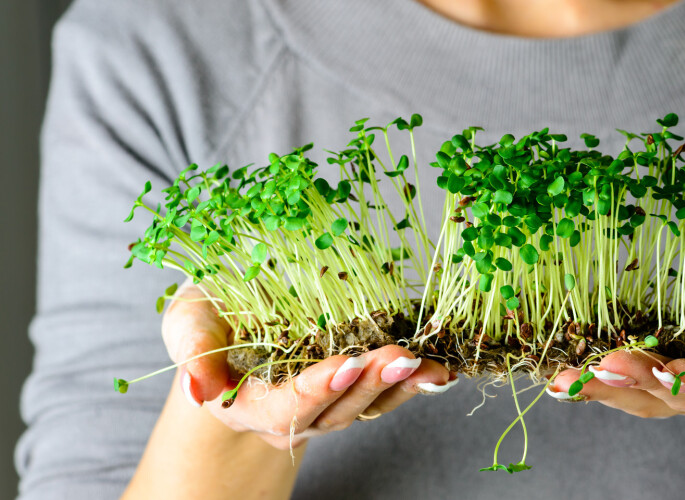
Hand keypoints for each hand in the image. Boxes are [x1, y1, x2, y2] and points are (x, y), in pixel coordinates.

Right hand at [161, 280, 455, 448]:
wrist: (232, 330)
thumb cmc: (210, 320)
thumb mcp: (189, 323)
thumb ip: (191, 349)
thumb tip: (199, 387)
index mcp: (251, 403)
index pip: (287, 404)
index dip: (318, 387)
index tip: (347, 364)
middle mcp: (294, 414)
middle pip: (336, 410)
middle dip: (370, 384)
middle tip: (399, 358)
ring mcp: (328, 406)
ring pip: (366, 407)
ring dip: (399, 387)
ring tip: (427, 364)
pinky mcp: (354, 390)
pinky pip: (386, 394)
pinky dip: (413, 383)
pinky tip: (440, 369)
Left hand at [547, 321, 684, 436]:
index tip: (673, 371)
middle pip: (676, 396)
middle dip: (639, 380)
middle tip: (603, 363)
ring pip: (643, 399)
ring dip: (604, 387)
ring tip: (565, 376)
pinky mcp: (672, 393)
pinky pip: (629, 394)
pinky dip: (595, 387)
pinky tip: (556, 379)